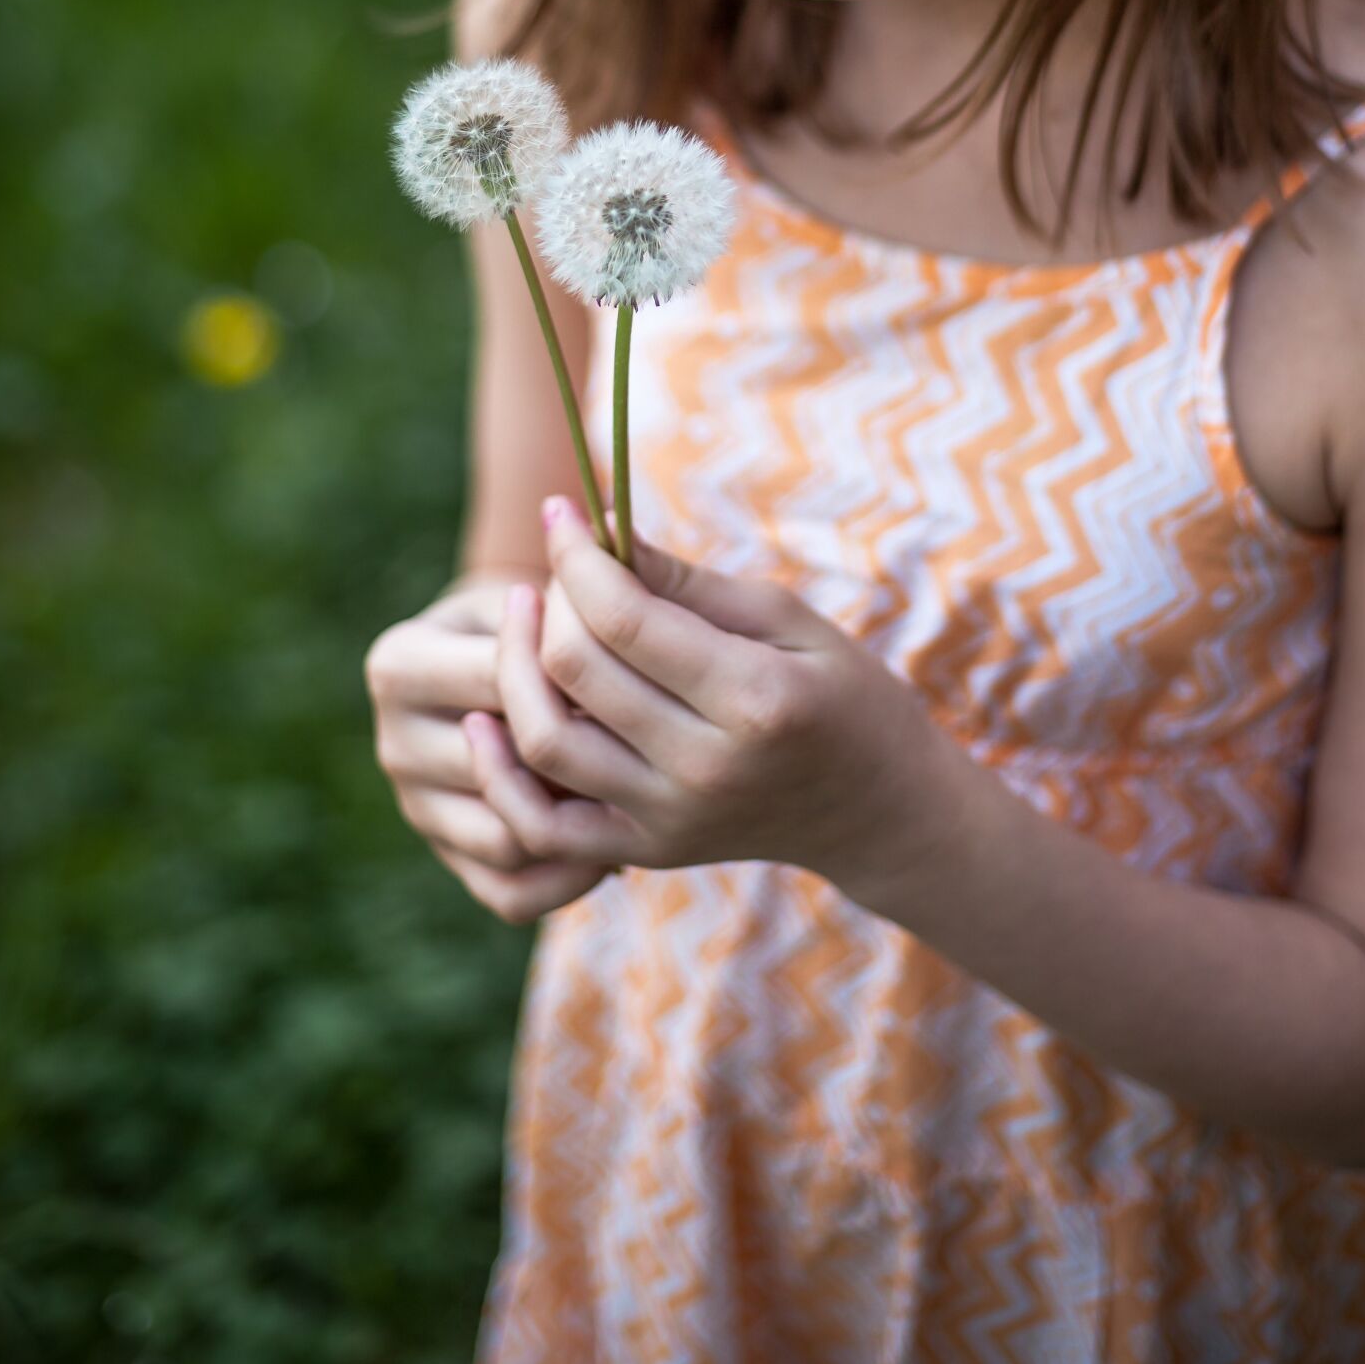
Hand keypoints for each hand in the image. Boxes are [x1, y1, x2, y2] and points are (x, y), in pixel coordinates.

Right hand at [364, 571, 618, 924]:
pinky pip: (512, 894)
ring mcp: (416, 807)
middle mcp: (394, 743)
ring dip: (574, 820)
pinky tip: (612, 839)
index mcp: (398, 666)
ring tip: (630, 788)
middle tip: (647, 739)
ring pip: (507, 837)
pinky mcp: (447, 857)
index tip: (635, 667)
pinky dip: (567, 880)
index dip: (576, 677)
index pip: (496, 682)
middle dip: (577, 754)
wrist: (496, 655)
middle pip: (500, 767)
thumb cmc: (527, 614)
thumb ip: (556, 623)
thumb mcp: (530, 598)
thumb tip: (612, 664)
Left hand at [462, 497, 946, 897]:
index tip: (562, 511)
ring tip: (524, 621)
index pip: (623, 617)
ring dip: (512, 670)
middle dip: (550, 600)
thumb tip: (598, 534)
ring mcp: (672, 820)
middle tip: (558, 567)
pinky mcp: (647, 853)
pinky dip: (502, 775)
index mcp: (755, 698)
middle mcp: (706, 768)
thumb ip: (689, 584)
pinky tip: (487, 721)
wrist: (876, 810)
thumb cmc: (842, 692)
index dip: (577, 556)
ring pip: (545, 741)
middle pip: (575, 670)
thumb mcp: (788, 617)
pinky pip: (543, 825)